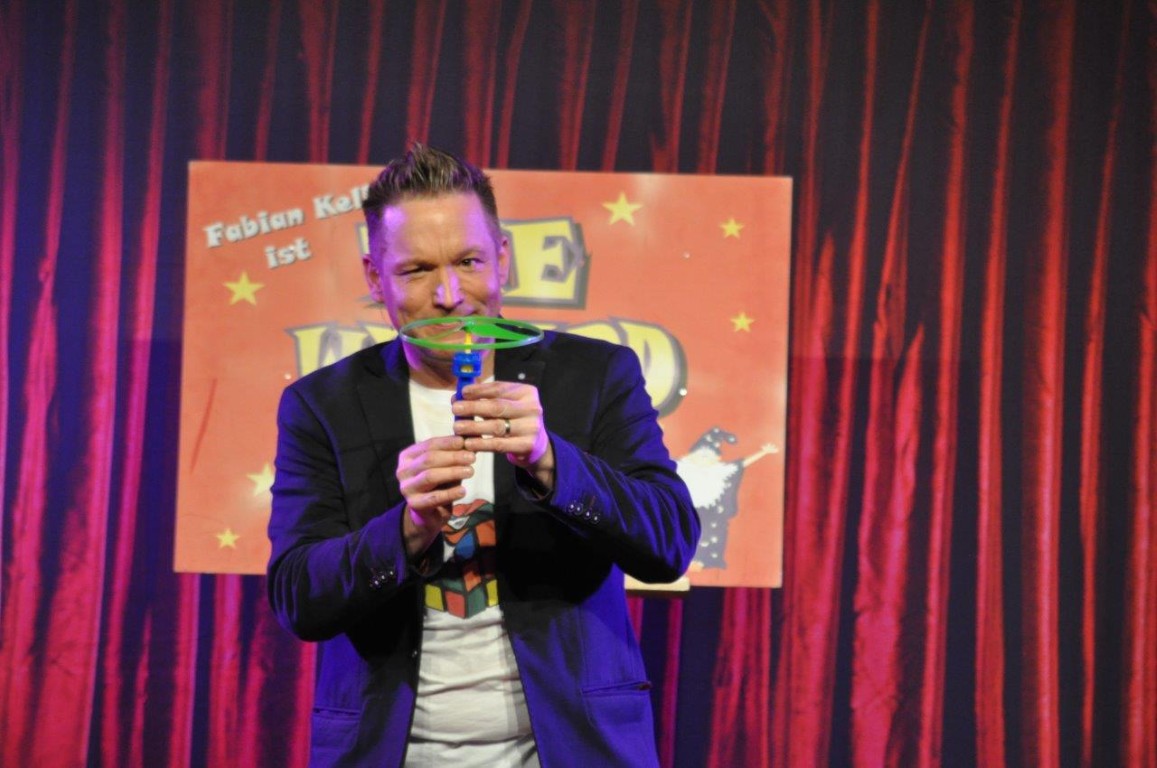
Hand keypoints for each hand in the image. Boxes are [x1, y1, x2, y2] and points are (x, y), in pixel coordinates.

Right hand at [396, 435, 475, 555]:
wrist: (429, 512)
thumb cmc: (438, 483)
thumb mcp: (446, 465)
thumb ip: (455, 451)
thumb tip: (472, 434)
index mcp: (408, 456)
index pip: (428, 445)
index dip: (447, 442)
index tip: (464, 441)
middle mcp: (403, 471)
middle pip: (429, 459)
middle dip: (452, 457)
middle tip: (471, 457)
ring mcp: (407, 488)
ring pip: (430, 476)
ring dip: (452, 472)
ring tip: (470, 471)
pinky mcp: (414, 504)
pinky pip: (434, 497)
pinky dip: (450, 493)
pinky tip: (463, 490)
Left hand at [451, 381, 554, 491]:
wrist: (534, 443)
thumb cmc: (513, 419)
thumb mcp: (505, 404)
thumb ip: (485, 399)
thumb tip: (457, 397)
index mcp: (526, 392)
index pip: (500, 388)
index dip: (479, 390)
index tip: (462, 392)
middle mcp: (532, 408)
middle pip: (497, 406)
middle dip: (473, 407)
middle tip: (455, 409)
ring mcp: (531, 428)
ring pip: (497, 426)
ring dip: (474, 427)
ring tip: (457, 427)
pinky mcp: (527, 445)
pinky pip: (499, 444)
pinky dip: (481, 443)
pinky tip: (468, 443)